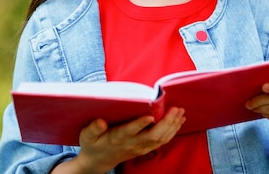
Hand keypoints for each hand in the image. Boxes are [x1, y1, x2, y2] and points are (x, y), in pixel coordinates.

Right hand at [54, 107, 185, 173]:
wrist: (99, 160)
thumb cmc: (93, 144)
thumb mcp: (87, 136)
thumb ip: (93, 129)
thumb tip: (100, 122)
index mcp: (118, 137)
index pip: (130, 131)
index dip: (140, 124)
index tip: (150, 115)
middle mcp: (132, 143)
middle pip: (153, 135)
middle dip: (166, 122)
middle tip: (176, 108)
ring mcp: (141, 146)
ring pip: (160, 138)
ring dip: (172, 125)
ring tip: (181, 112)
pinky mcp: (146, 147)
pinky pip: (162, 141)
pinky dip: (173, 131)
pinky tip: (179, 121)